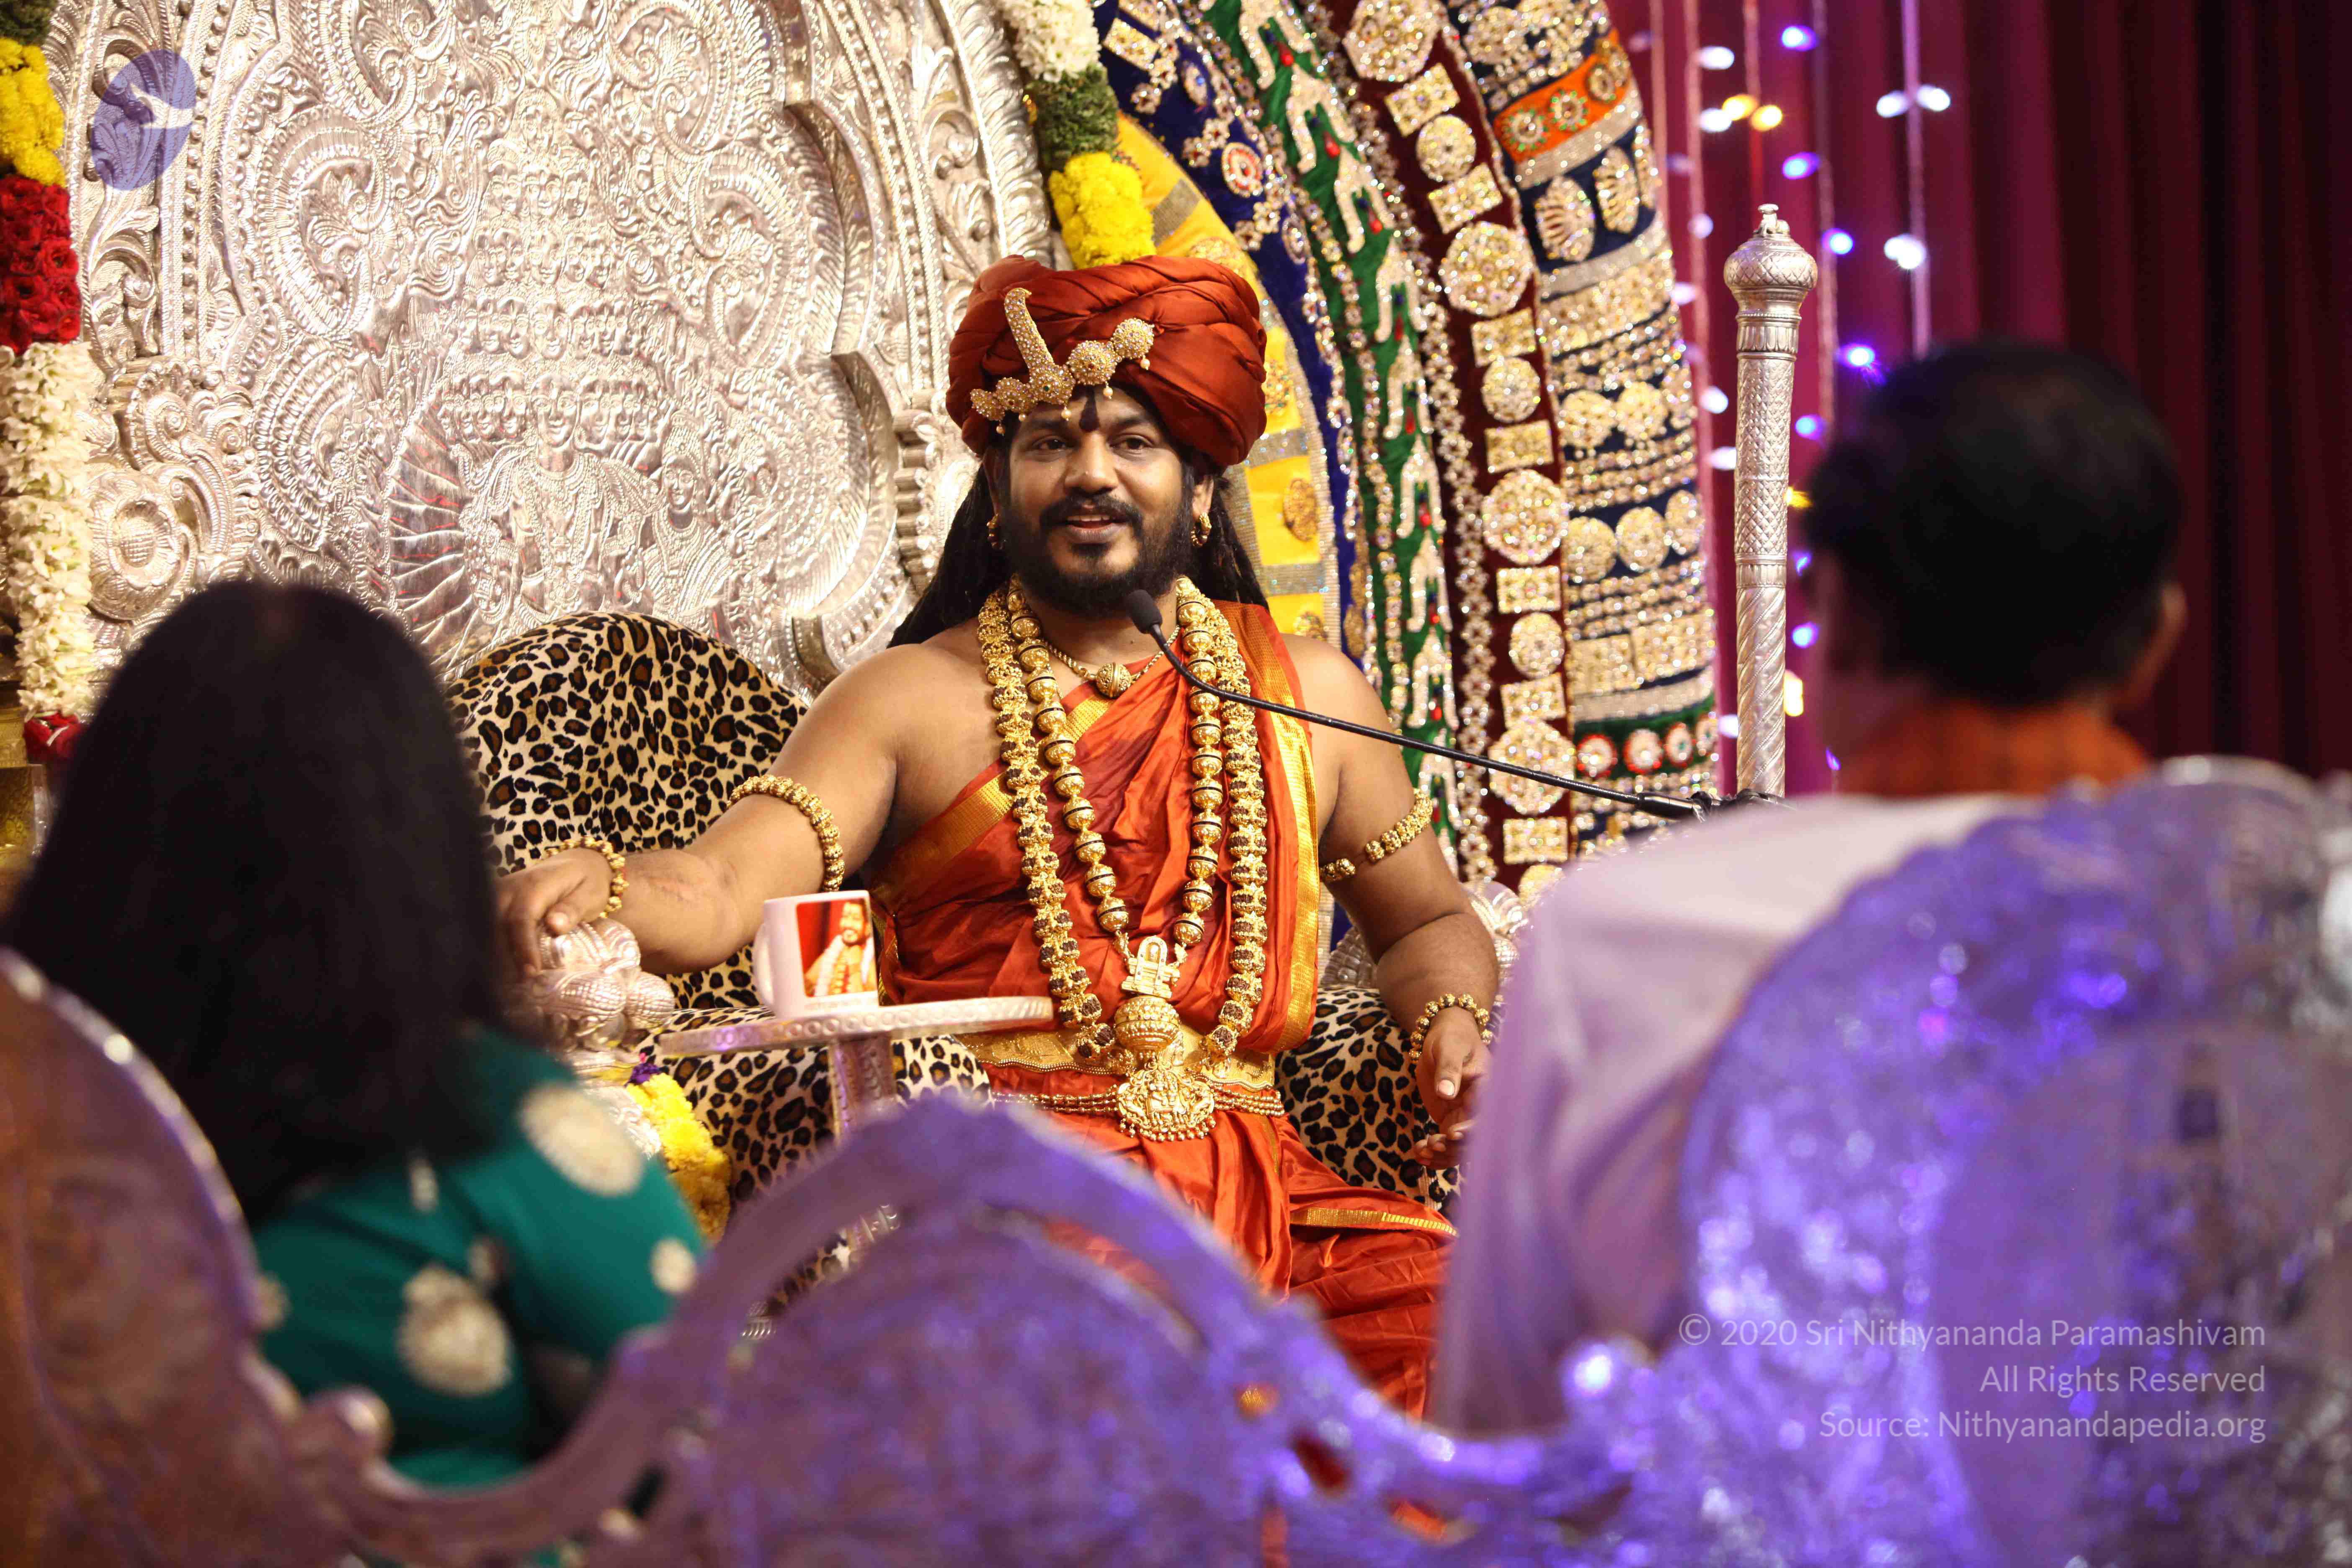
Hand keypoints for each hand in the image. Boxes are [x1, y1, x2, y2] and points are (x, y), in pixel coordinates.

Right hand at [498, 849, 614, 976]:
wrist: (577, 864)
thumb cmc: (587, 882)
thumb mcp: (590, 894)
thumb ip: (573, 909)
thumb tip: (555, 926)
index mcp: (535, 885)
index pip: (521, 919)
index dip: (523, 947)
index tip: (531, 972)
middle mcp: (509, 887)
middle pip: (496, 926)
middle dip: (504, 958)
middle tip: (517, 988)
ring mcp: (498, 892)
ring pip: (485, 928)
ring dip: (495, 956)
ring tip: (509, 985)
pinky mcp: (494, 900)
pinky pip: (487, 926)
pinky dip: (493, 947)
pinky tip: (503, 970)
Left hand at [1406, 1008, 1488, 1168]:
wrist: (1444, 1037)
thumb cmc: (1451, 1038)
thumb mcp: (1448, 1048)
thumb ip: (1448, 1069)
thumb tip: (1446, 1093)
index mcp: (1487, 1089)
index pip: (1485, 1115)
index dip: (1472, 1129)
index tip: (1451, 1134)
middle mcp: (1481, 1107)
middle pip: (1475, 1138)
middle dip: (1455, 1147)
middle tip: (1431, 1144)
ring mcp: (1466, 1116)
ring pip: (1461, 1146)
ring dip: (1443, 1155)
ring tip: (1420, 1152)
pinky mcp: (1452, 1121)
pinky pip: (1447, 1143)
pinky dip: (1435, 1153)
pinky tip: (1418, 1154)